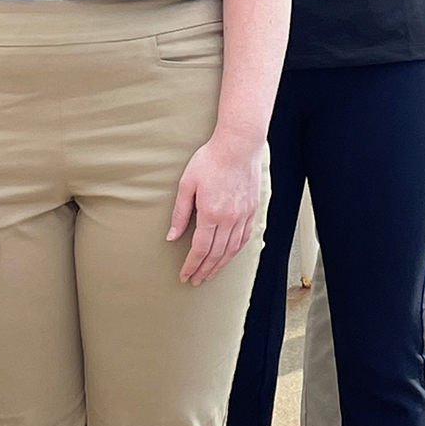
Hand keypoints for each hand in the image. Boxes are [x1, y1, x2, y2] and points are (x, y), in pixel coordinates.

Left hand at [168, 135, 263, 284]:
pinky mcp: (253, 209)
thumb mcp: (186, 184)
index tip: (185, 275)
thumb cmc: (211, 160)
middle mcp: (230, 218)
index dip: (192, 265)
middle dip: (204, 270)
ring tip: (210, 274)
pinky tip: (229, 255)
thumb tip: (172, 236)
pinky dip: (235, 251)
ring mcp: (243, 215)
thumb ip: (180, 213)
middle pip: (216, 254)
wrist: (239, 145)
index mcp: (211, 213)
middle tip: (195, 280)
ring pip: (232, 249)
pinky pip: (245, 237)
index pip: (200, 249)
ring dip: (220, 265)